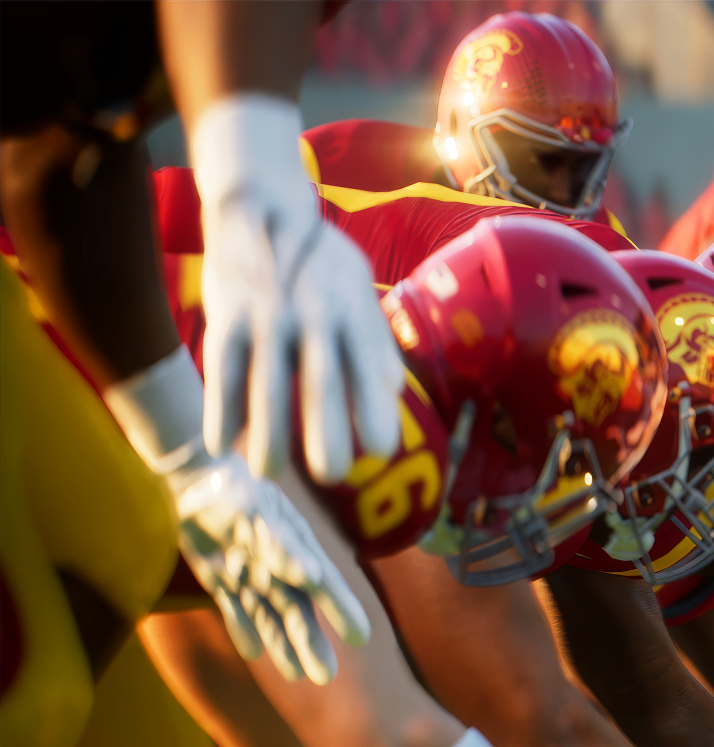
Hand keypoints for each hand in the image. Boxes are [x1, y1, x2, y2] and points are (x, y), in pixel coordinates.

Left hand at [172, 454, 370, 682]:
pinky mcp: (221, 581)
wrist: (194, 479)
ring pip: (269, 616)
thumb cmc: (232, 491)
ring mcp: (250, 576)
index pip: (324, 586)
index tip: (361, 638)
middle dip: (310, 643)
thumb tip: (314, 576)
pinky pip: (234, 611)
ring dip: (281, 645)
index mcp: (295, 549)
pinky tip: (251, 653)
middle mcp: (277, 568)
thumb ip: (283, 548)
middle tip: (326, 677)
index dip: (342, 612)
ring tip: (295, 676)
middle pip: (297, 610)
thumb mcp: (258, 515)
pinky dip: (242, 630)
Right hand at [194, 96, 404, 481]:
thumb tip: (395, 394)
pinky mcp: (226, 315)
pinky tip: (220, 445)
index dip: (374, 410)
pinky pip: (222, 368)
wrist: (261, 206)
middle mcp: (312, 313)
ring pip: (265, 381)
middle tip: (334, 475)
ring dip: (267, 433)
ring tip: (269, 473)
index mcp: (352, 310)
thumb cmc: (319, 264)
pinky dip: (219, 409)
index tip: (381, 450)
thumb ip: (374, 341)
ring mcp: (266, 314)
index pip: (369, 366)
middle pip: (320, 380)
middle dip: (326, 432)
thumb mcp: (358, 290)